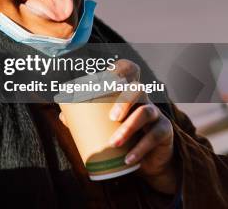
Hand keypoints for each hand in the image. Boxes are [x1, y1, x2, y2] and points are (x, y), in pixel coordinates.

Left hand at [59, 59, 177, 194]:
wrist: (147, 159)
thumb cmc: (122, 135)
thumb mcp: (105, 126)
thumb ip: (85, 119)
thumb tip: (63, 116)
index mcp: (125, 92)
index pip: (128, 71)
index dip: (119, 69)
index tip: (106, 78)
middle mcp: (142, 99)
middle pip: (138, 89)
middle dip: (124, 100)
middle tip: (111, 118)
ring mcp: (156, 114)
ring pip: (146, 112)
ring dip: (130, 127)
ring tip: (114, 142)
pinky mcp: (165, 131)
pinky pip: (155, 136)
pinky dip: (140, 148)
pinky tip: (129, 158)